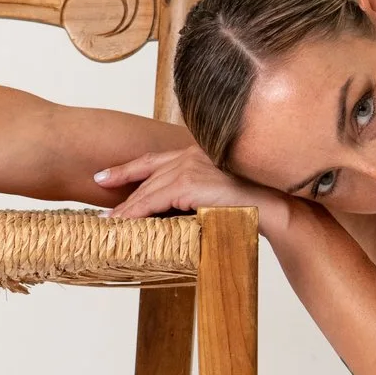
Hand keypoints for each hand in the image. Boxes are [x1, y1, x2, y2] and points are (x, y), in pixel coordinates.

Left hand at [95, 146, 292, 239]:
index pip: (154, 160)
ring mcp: (190, 165)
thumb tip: (173, 213)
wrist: (274, 209)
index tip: (103, 177)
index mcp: (197, 151)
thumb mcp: (216, 194)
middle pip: (146, 175)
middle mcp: (191, 153)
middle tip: (101, 210)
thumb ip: (194, 195)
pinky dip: (136, 213)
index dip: (126, 169)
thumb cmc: (251, 205)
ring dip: (127, 209)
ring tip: (109, 223)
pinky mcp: (189, 183)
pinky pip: (153, 201)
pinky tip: (123, 223)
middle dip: (121, 191)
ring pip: (147, 190)